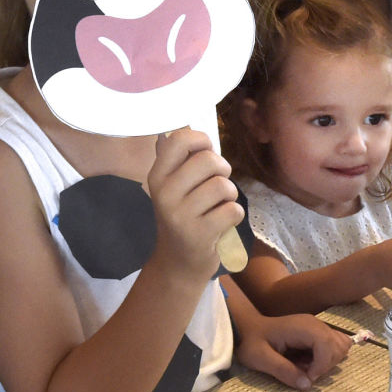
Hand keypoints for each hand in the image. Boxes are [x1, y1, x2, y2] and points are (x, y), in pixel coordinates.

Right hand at [147, 128, 242, 278]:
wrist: (178, 263)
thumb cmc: (183, 217)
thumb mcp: (173, 187)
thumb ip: (179, 159)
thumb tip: (181, 127)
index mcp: (158, 175)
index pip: (180, 139)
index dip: (202, 141)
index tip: (206, 153)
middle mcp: (164, 192)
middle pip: (209, 160)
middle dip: (222, 170)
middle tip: (217, 185)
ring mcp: (180, 214)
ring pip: (223, 186)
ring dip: (229, 196)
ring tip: (218, 207)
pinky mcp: (198, 234)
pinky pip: (232, 210)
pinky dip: (234, 215)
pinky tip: (221, 224)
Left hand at [236, 311, 351, 389]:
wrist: (246, 329)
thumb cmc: (250, 342)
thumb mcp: (260, 359)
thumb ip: (283, 371)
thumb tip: (307, 385)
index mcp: (303, 327)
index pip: (328, 345)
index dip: (322, 365)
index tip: (308, 378)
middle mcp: (314, 324)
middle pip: (338, 346)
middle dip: (325, 365)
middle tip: (304, 373)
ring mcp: (317, 327)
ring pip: (340, 346)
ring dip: (328, 363)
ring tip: (307, 368)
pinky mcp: (316, 333)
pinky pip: (334, 345)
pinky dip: (328, 358)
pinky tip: (311, 363)